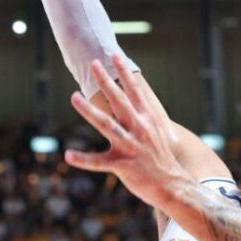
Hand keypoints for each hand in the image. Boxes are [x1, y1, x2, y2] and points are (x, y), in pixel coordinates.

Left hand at [65, 56, 189, 208]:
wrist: (173, 185)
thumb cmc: (162, 160)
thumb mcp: (157, 134)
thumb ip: (144, 119)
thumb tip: (136, 105)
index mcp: (147, 120)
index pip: (135, 91)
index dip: (125, 73)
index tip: (116, 55)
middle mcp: (139, 129)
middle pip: (119, 101)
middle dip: (106, 81)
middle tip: (93, 63)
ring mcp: (130, 147)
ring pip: (106, 124)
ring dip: (88, 110)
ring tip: (74, 96)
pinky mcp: (122, 165)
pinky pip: (98, 162)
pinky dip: (83, 159)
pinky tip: (68, 155)